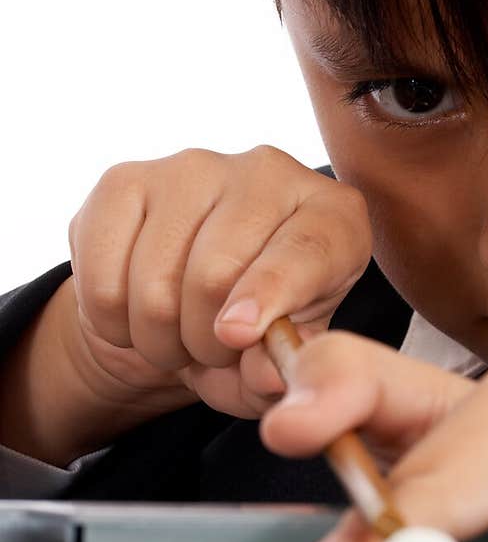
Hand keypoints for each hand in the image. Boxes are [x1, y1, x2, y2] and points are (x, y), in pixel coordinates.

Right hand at [65, 147, 370, 419]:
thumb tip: (267, 374)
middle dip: (204, 342)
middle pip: (216, 272)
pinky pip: (101, 273)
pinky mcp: (124, 179)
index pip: (303, 251)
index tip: (235, 334)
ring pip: (155, 281)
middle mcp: (269, 172)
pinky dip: (111, 320)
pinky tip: (135, 314)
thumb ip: (278, 370)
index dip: (268, 295)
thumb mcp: (280, 359)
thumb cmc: (256, 330)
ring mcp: (194, 168)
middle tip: (209, 352)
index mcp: (332, 215)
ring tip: (177, 338)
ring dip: (157, 338)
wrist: (189, 304)